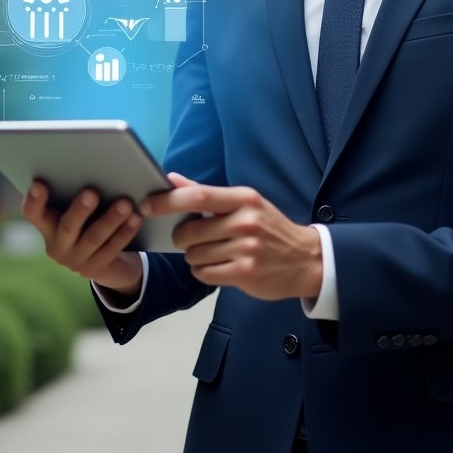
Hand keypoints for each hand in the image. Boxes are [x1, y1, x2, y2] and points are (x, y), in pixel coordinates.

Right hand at [21, 181, 143, 296]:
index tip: (39, 184)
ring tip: (125, 204)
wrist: (108, 260)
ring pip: (94, 237)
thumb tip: (95, 164)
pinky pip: (112, 248)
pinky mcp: (96, 268)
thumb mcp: (80, 209)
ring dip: (111, 220)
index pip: (33, 213)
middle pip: (67, 226)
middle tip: (92, 192)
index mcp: (47, 226)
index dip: (34, 200)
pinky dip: (125, 232)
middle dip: (80, 210)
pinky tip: (136, 219)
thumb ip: (78, 192)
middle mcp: (57, 245)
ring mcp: (75, 260)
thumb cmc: (90, 220)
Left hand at [140, 173, 321, 301]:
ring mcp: (246, 249)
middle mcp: (245, 221)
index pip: (198, 197)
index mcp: (244, 199)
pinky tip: (218, 266)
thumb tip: (172, 179)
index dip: (167, 201)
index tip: (146, 205)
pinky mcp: (245, 273)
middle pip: (190, 231)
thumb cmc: (269, 228)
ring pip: (194, 255)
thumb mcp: (245, 203)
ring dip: (195, 257)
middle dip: (182, 238)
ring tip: (214, 253)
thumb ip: (206, 194)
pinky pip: (204, 273)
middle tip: (193, 238)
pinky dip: (203, 271)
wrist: (305, 259)